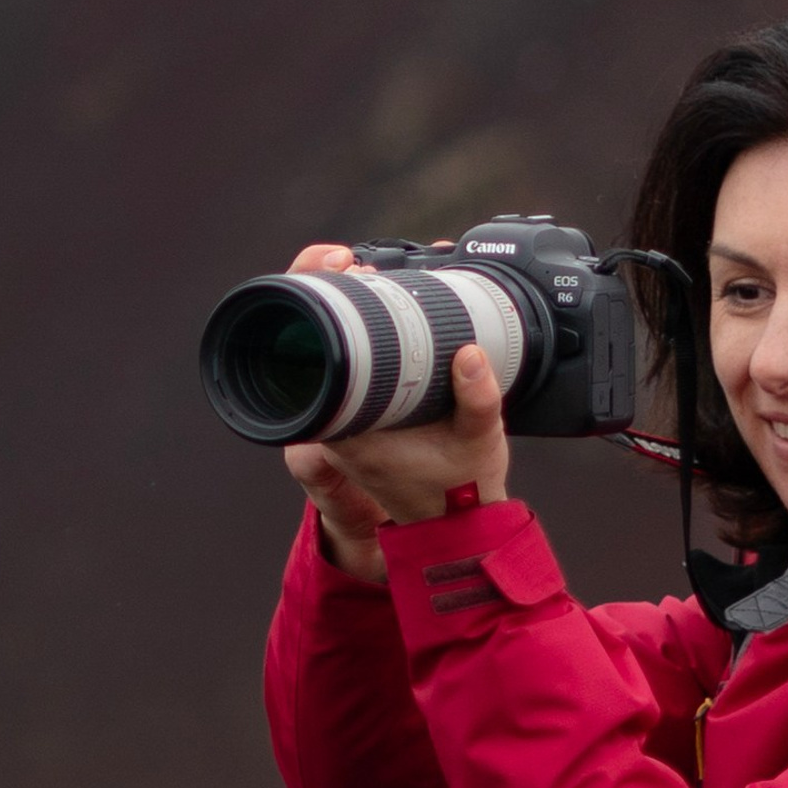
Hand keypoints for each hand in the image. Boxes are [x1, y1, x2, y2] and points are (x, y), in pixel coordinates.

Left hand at [281, 245, 510, 579]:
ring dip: (344, 311)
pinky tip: (376, 303)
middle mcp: (337, 425)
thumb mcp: (479, 442)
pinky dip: (358, 332)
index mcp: (349, 432)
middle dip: (326, 295)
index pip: (310, 362)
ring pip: (326, 353)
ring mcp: (345, 419)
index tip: (343, 272)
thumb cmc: (461, 490)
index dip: (317, 306)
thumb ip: (478, 401)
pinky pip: (347, 364)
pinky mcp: (362, 413)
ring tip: (367, 273)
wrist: (460, 524)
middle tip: (357, 263)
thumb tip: (472, 354)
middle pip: (309, 347)